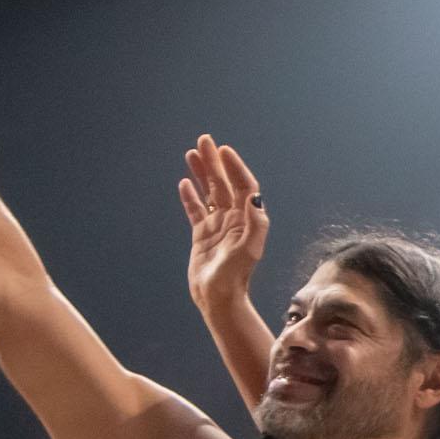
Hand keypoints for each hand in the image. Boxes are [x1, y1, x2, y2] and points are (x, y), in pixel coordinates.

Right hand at [181, 137, 271, 307]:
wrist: (218, 298)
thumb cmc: (235, 277)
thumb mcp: (249, 249)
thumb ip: (255, 222)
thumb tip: (254, 196)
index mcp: (248, 220)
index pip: (244, 186)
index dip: (235, 167)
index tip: (223, 150)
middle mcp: (234, 220)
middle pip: (224, 184)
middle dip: (215, 162)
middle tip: (204, 140)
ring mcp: (217, 227)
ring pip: (209, 193)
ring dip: (202, 173)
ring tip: (192, 153)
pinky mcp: (202, 236)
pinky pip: (196, 210)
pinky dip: (191, 196)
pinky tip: (185, 182)